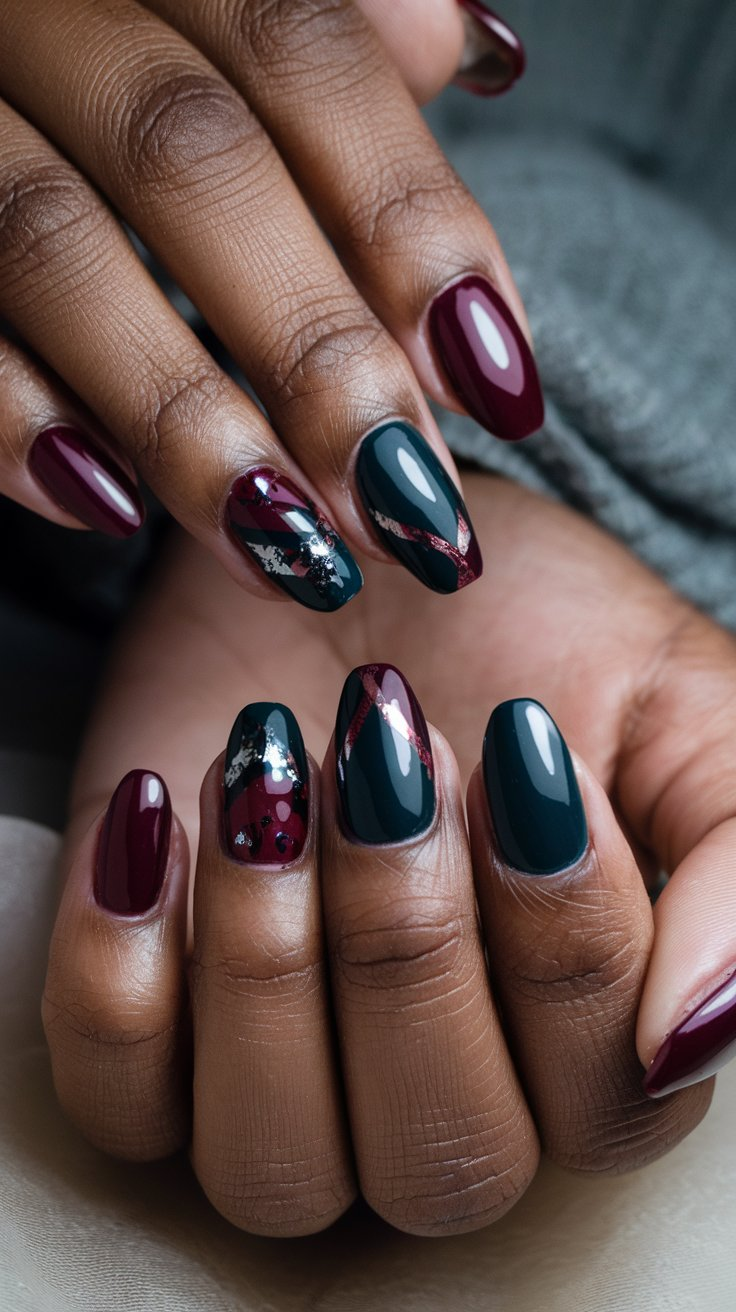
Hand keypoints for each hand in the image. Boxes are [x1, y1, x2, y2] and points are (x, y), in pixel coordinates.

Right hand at [0, 0, 537, 609]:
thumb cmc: (111, 107)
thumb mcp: (216, 42)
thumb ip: (318, 53)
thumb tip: (465, 50)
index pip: (301, 55)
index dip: (411, 222)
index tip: (495, 384)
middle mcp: (37, 8)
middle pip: (190, 157)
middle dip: (315, 348)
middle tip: (404, 503)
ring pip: (48, 239)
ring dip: (185, 415)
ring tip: (292, 545)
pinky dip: (16, 416)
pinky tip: (110, 507)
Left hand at [43, 474, 735, 1234]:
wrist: (343, 547)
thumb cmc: (520, 628)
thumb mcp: (674, 701)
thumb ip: (734, 858)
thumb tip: (693, 1030)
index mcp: (589, 1041)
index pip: (608, 1101)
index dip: (565, 937)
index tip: (524, 746)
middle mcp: (439, 1093)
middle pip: (440, 1161)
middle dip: (410, 944)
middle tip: (390, 754)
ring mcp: (286, 1075)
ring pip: (275, 1161)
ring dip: (269, 963)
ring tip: (269, 777)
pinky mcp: (153, 1028)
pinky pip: (120, 1099)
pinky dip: (123, 970)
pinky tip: (161, 813)